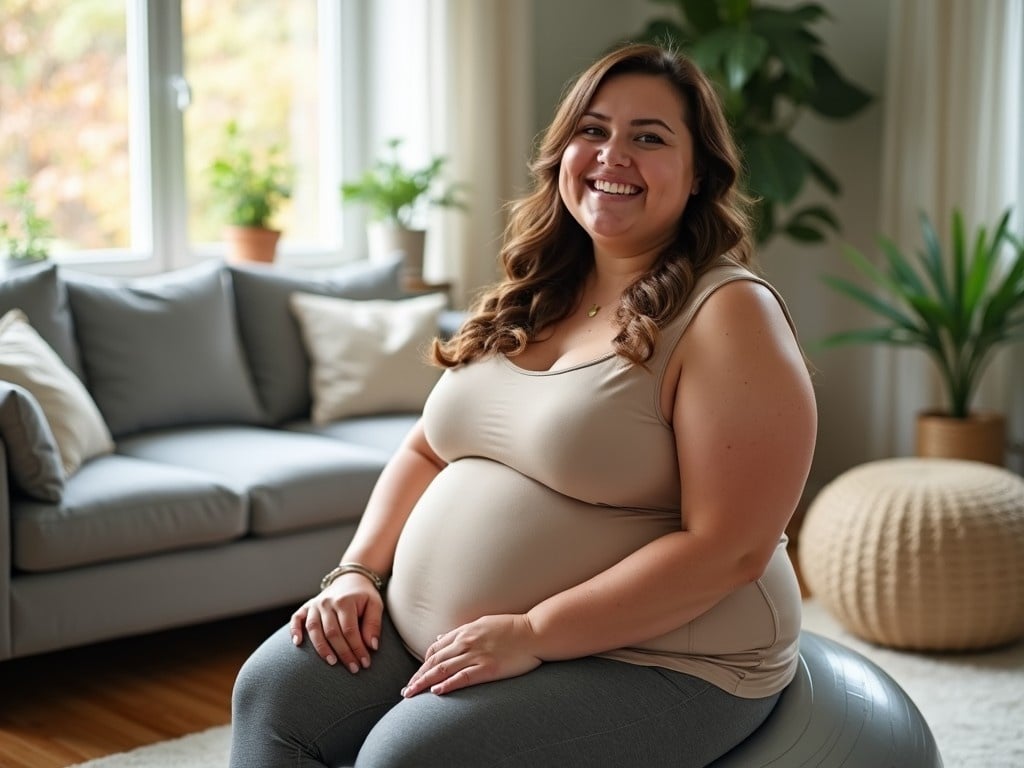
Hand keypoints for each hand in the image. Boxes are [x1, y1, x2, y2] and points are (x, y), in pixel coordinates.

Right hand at [290, 573, 382, 672]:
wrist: (351, 578)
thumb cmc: (364, 596)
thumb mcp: (375, 604)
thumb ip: (374, 624)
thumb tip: (372, 646)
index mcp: (345, 601)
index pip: (350, 630)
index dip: (357, 648)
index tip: (364, 663)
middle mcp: (327, 602)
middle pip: (332, 633)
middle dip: (343, 653)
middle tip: (353, 668)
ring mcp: (315, 604)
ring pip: (314, 629)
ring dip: (322, 648)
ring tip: (332, 662)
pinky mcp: (307, 606)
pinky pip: (296, 618)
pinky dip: (294, 630)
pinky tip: (297, 643)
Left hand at [402, 614, 541, 696]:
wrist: (535, 632)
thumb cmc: (512, 628)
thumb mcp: (483, 623)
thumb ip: (461, 632)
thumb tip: (441, 639)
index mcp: (465, 631)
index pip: (436, 649)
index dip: (422, 663)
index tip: (415, 675)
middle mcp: (466, 642)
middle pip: (434, 661)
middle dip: (417, 677)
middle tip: (405, 691)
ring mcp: (476, 655)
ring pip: (442, 670)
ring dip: (424, 683)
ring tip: (411, 694)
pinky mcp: (487, 668)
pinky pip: (462, 678)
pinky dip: (446, 685)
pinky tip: (435, 693)